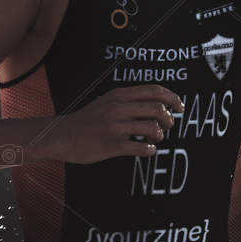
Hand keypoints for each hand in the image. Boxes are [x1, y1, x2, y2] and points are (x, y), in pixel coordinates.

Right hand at [45, 85, 183, 163]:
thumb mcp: (106, 102)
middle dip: (169, 119)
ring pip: (152, 128)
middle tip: (168, 125)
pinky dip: (150, 150)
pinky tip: (148, 150)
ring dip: (160, 135)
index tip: (179, 107)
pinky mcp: (111, 145)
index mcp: (119, 95)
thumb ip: (127, 101)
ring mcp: (115, 127)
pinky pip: (140, 148)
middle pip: (158, 108)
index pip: (155, 91)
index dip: (173, 98)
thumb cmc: (86, 121)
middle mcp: (119, 108)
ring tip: (155, 139)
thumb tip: (154, 104)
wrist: (60, 135)